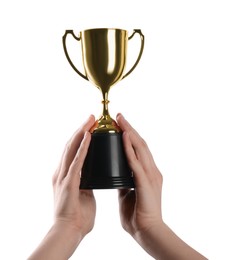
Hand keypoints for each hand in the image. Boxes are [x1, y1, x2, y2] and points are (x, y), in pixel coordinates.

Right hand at [52, 115, 95, 236]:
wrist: (69, 231)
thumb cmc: (78, 215)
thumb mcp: (83, 193)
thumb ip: (85, 182)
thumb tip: (92, 176)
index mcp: (65, 175)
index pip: (72, 151)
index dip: (80, 137)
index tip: (90, 126)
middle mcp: (61, 172)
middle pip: (70, 145)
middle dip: (80, 129)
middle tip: (90, 117)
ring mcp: (63, 176)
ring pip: (71, 149)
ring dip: (81, 133)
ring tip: (90, 120)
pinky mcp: (69, 183)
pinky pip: (77, 161)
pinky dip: (82, 147)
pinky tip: (88, 136)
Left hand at [117, 113, 206, 259]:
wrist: (147, 231)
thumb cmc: (138, 214)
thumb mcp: (128, 192)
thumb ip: (125, 180)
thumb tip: (117, 171)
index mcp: (148, 173)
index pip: (138, 149)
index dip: (130, 135)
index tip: (120, 124)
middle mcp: (151, 170)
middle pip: (140, 143)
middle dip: (129, 128)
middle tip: (119, 116)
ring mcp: (150, 175)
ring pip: (140, 148)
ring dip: (130, 133)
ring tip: (120, 120)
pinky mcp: (145, 182)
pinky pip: (136, 162)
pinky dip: (129, 149)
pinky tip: (124, 138)